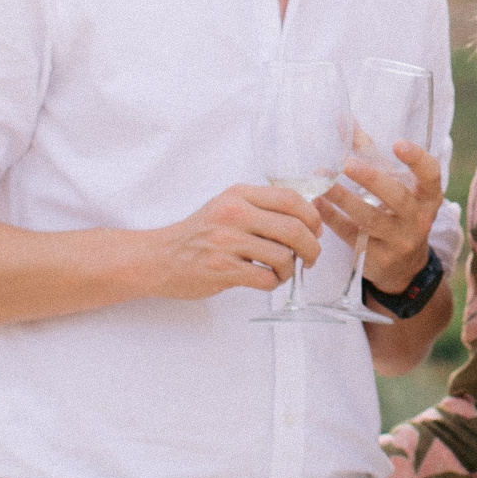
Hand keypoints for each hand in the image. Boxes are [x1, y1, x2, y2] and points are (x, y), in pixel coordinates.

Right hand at [143, 184, 323, 300]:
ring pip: (283, 256)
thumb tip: (310, 217)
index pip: (290, 198)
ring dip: (290, 269)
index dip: (312, 217)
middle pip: (293, 228)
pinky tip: (266, 280)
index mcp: (238, 195)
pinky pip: (266, 277)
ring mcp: (226, 242)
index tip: (316, 231)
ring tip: (281, 272)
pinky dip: (274, 282)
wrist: (160, 258)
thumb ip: (262, 207)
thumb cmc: (200, 235)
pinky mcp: (222, 269)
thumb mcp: (228, 207)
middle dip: (312, 247)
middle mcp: (233, 214)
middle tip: (311, 257)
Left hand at [320, 132, 442, 290]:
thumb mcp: (392, 182)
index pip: (431, 175)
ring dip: (343, 198)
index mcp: (428, 196)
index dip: (417, 160)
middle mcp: (419, 219)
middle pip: (397, 198)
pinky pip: (352, 236)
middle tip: (347, 163)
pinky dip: (332, 218)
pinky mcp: (378, 258)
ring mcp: (399, 241)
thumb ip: (369, 151)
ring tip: (322, 180)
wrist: (404, 266)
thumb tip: (343, 118)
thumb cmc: (395, 211)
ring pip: (370, 219)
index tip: (397, 144)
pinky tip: (316, 202)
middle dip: (372, 180)